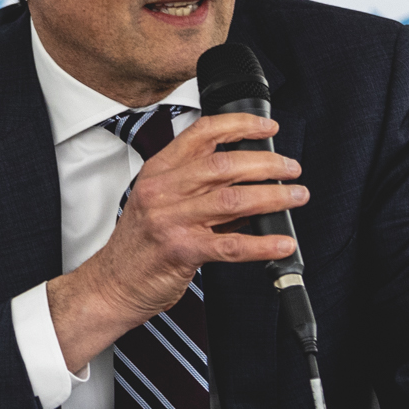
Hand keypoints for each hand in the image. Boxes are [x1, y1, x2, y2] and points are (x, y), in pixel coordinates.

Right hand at [44, 112, 304, 369]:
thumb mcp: (160, 201)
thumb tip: (249, 177)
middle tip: (291, 168)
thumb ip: (198, 186)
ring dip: (272, 197)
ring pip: (233, 199)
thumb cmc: (138, 243)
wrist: (113, 283)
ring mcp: (171, 220)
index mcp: (159, 171)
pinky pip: (231, 245)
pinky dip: (262, 243)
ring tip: (295, 196)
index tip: (267, 127)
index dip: (240, 125)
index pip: (202, 133)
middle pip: (224, 164)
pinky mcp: (182, 251)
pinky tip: (282, 243)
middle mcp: (163, 190)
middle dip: (267, 163)